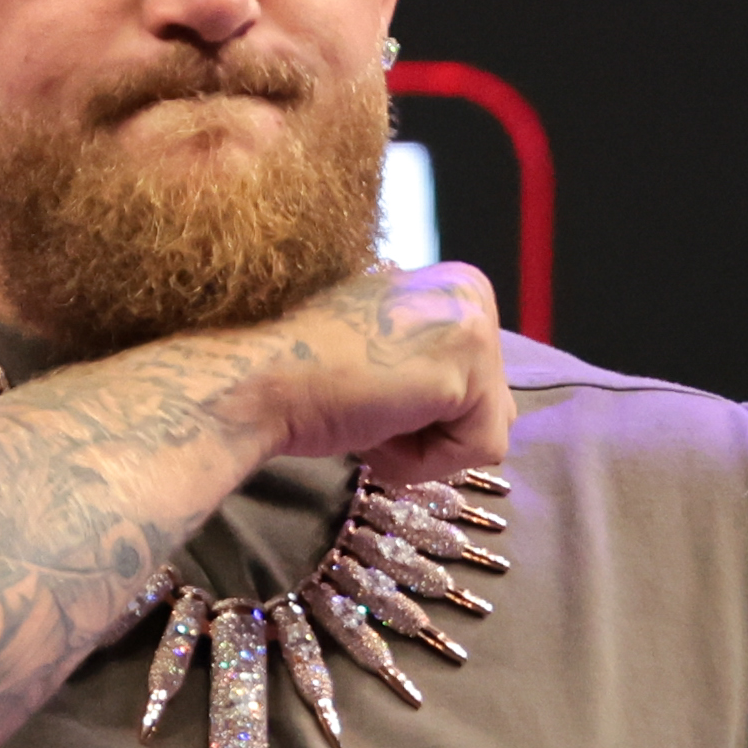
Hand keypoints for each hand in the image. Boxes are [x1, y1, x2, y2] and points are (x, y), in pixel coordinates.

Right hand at [216, 264, 514, 483]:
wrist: (255, 381)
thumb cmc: (305, 374)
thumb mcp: (390, 358)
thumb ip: (436, 366)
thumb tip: (490, 408)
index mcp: (454, 285)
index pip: (477, 380)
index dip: (422, 412)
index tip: (368, 392)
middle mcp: (472, 289)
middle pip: (491, 405)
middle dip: (429, 429)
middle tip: (368, 405)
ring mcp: (475, 322)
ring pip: (487, 431)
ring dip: (425, 448)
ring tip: (372, 415)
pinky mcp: (469, 365)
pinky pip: (481, 448)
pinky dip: (425, 462)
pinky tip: (378, 427)